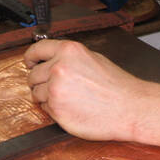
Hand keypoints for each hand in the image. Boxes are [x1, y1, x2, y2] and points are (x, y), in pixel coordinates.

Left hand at [24, 39, 146, 140]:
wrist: (129, 108)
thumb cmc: (116, 86)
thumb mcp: (92, 58)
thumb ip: (68, 57)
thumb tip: (50, 59)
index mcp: (68, 51)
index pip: (36, 50)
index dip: (30, 58)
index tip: (29, 62)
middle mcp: (59, 67)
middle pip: (33, 75)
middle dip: (40, 81)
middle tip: (56, 87)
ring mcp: (55, 89)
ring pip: (36, 93)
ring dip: (47, 97)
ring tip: (69, 98)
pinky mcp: (56, 110)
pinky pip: (44, 108)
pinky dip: (53, 109)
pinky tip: (72, 107)